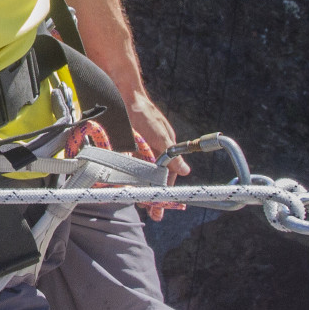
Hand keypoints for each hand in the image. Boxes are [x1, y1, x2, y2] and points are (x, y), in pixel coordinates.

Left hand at [125, 89, 188, 219]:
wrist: (122, 95)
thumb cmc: (144, 113)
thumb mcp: (160, 135)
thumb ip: (171, 155)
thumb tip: (186, 172)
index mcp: (166, 146)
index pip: (168, 174)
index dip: (166, 190)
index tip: (163, 206)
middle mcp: (154, 148)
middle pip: (155, 176)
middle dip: (154, 194)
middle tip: (153, 214)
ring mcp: (140, 147)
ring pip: (142, 173)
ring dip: (141, 188)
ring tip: (140, 203)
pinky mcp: (126, 145)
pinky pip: (128, 165)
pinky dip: (128, 176)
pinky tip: (125, 186)